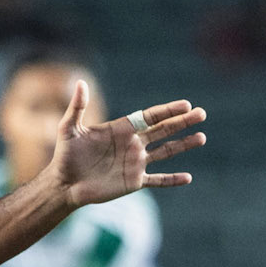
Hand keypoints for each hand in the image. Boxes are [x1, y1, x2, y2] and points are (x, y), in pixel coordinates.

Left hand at [49, 79, 205, 206]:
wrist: (63, 184)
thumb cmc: (65, 155)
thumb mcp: (69, 129)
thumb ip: (77, 107)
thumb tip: (80, 82)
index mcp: (122, 129)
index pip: (150, 117)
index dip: (168, 111)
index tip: (186, 105)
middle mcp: (133, 144)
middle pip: (163, 130)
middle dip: (182, 122)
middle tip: (202, 114)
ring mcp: (135, 163)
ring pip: (166, 152)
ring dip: (184, 145)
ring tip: (202, 137)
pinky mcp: (133, 182)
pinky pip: (157, 180)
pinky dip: (172, 180)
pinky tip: (188, 178)